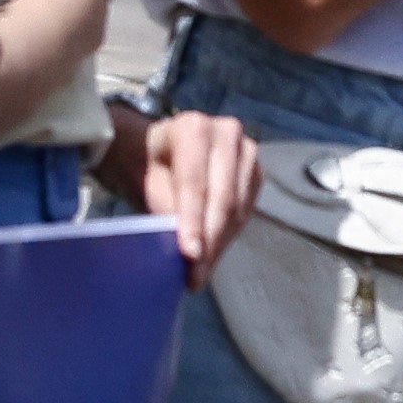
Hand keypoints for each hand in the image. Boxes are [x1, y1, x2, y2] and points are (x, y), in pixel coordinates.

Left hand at [126, 105, 265, 271]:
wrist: (162, 152)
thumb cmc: (149, 166)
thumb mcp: (147, 184)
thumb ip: (167, 210)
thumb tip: (188, 250)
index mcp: (192, 127)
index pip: (194, 182)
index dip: (193, 221)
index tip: (190, 255)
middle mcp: (226, 132)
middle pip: (222, 196)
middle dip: (209, 240)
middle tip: (196, 274)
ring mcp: (246, 151)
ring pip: (237, 207)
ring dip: (219, 244)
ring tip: (201, 272)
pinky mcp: (255, 172)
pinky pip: (246, 211)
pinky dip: (229, 236)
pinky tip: (213, 254)